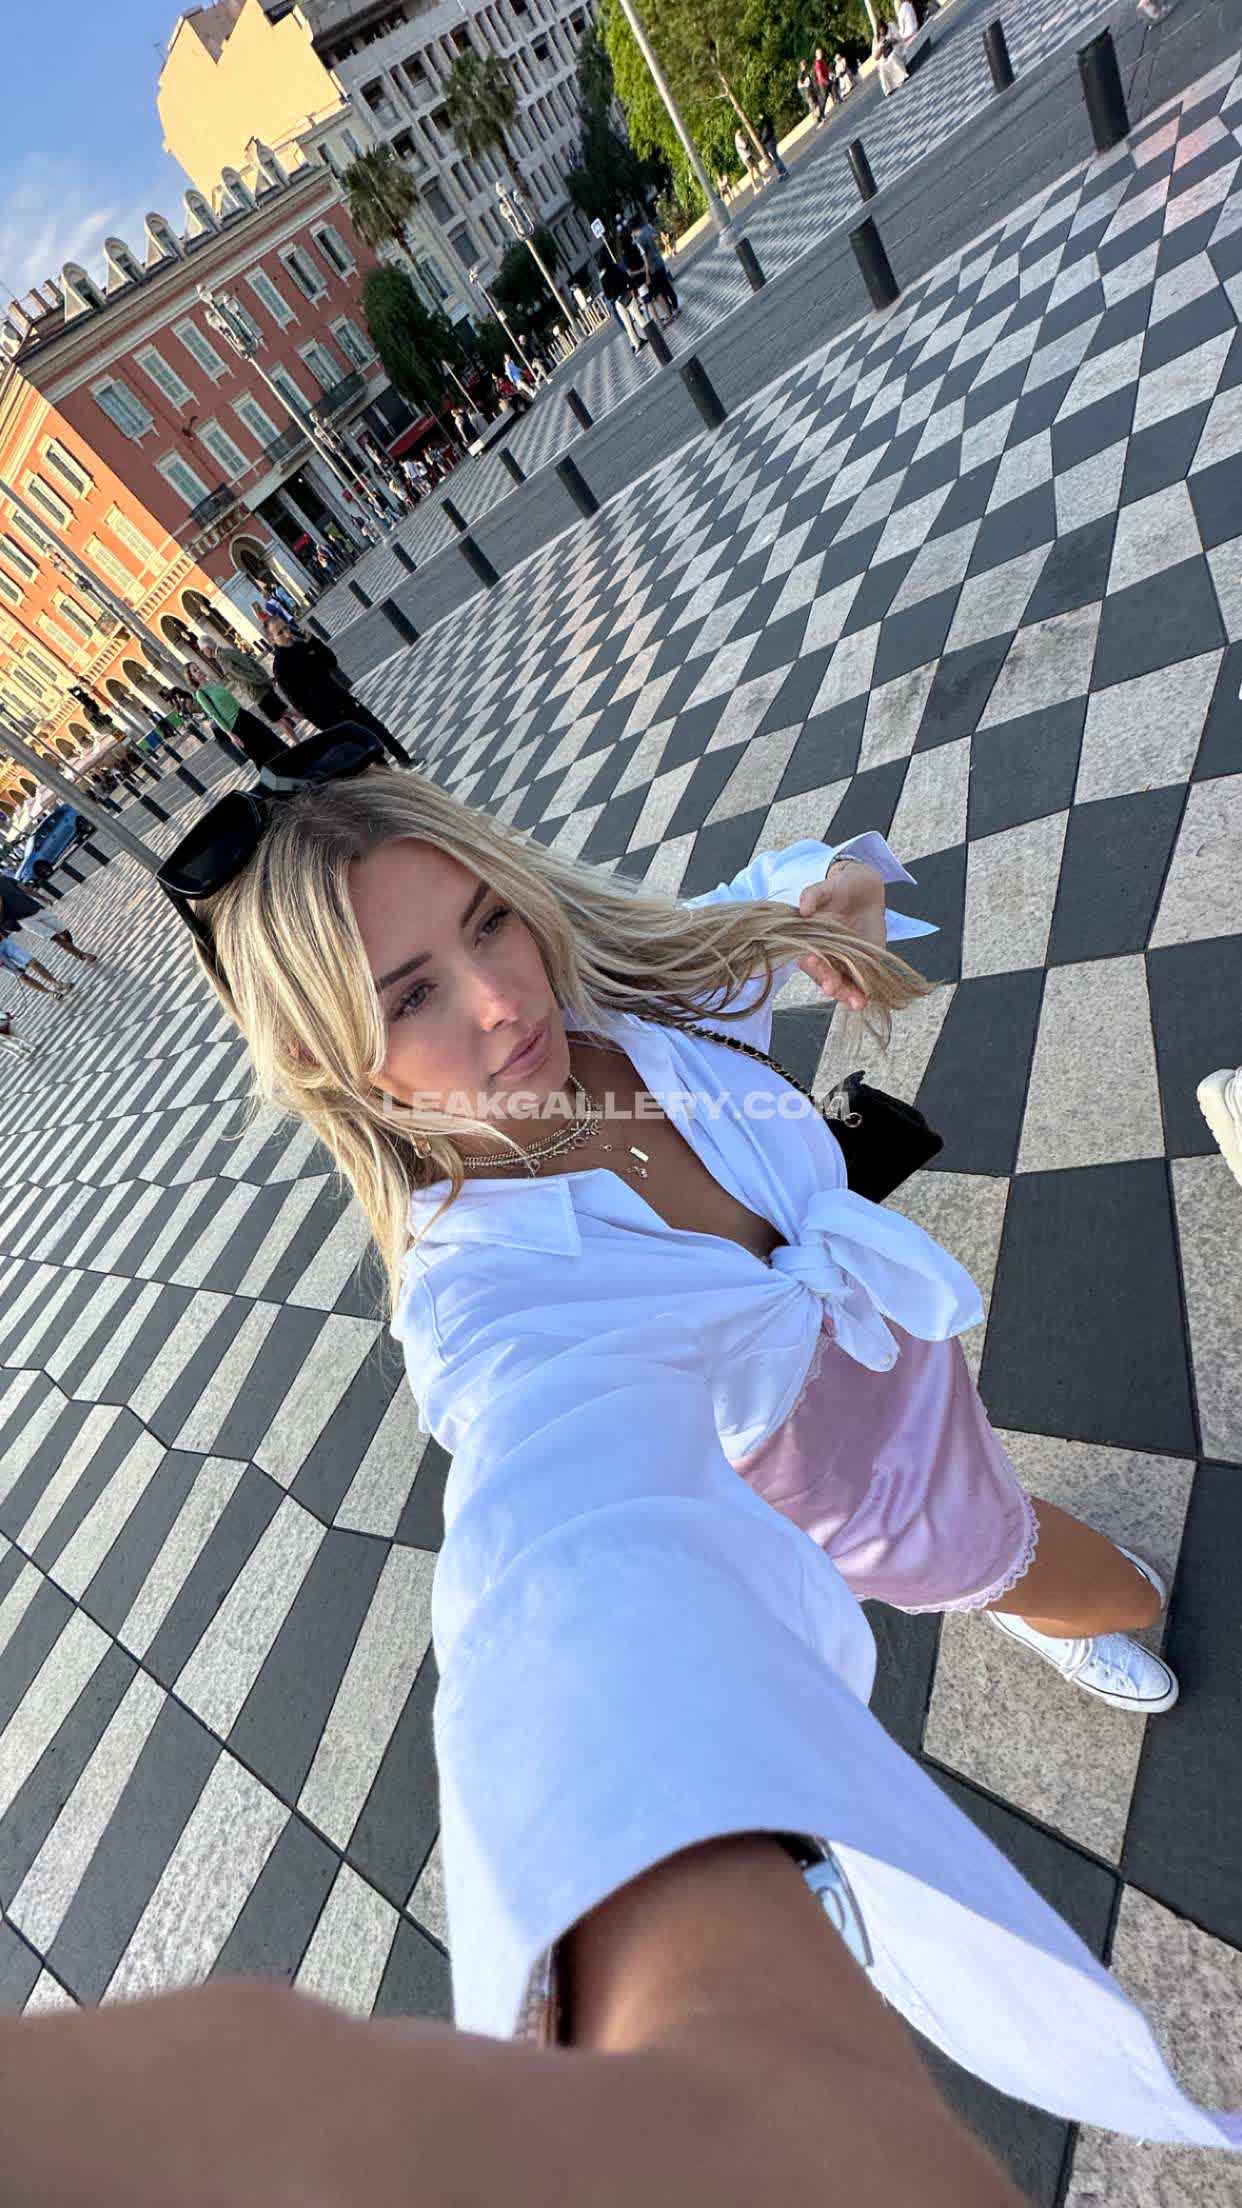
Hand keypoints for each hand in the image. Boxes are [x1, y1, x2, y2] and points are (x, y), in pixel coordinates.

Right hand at [796, 861, 886, 1011]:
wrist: (864, 890)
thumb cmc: (840, 888)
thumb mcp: (826, 887)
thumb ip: (813, 895)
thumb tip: (804, 907)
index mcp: (811, 942)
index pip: (808, 959)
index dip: (811, 963)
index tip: (812, 962)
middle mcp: (827, 957)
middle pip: (826, 977)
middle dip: (830, 984)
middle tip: (834, 988)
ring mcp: (845, 963)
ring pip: (844, 985)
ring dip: (848, 996)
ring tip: (857, 1003)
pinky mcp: (864, 965)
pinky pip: (863, 982)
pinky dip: (866, 992)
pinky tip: (869, 1000)